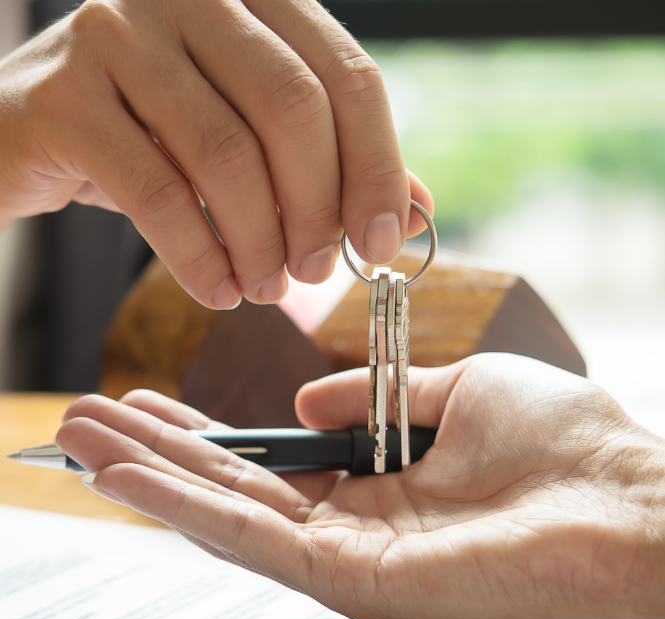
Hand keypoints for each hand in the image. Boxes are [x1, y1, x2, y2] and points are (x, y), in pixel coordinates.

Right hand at [0, 0, 432, 306]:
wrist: (28, 136)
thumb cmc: (153, 140)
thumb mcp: (250, 141)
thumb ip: (333, 164)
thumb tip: (415, 209)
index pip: (347, 76)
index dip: (377, 167)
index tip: (381, 242)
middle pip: (293, 110)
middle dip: (317, 211)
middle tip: (315, 272)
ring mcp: (118, 32)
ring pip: (227, 155)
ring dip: (259, 243)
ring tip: (263, 288)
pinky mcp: (64, 94)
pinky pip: (158, 193)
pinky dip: (198, 257)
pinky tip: (216, 291)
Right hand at [56, 354, 664, 618]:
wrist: (633, 499)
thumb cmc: (566, 441)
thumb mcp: (464, 389)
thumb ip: (379, 395)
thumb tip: (307, 402)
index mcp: (379, 482)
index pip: (269, 461)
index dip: (205, 431)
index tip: (150, 399)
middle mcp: (354, 525)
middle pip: (234, 489)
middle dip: (154, 455)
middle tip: (81, 423)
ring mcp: (350, 559)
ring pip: (226, 518)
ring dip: (149, 480)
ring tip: (79, 445)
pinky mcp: (357, 581)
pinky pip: (254, 541)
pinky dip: (184, 508)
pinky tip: (128, 478)